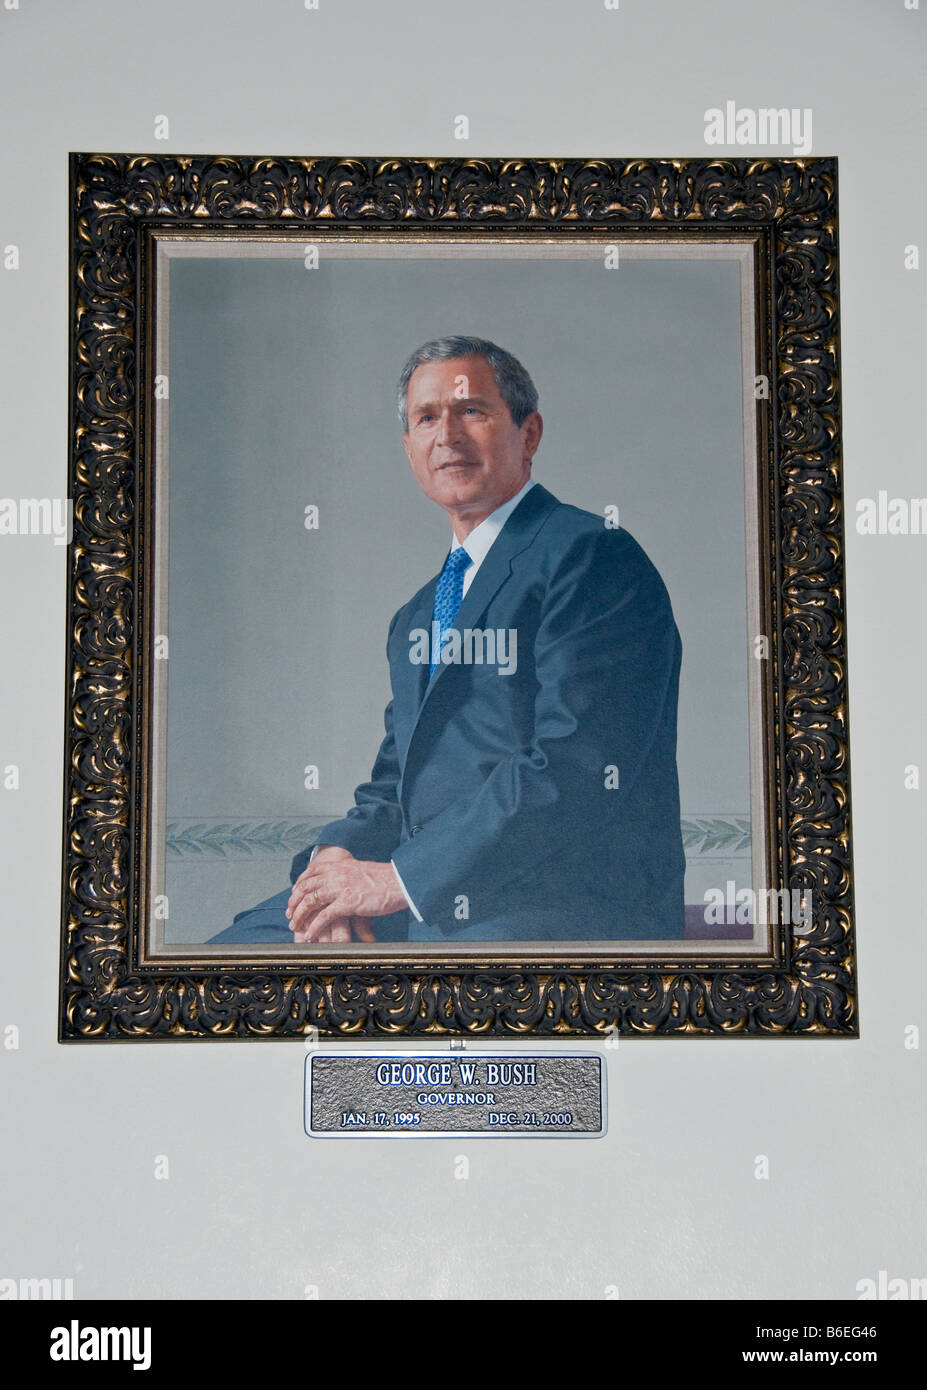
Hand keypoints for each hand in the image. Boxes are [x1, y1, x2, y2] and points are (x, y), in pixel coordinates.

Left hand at [286, 855, 407, 941]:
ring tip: (295, 926)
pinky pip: (323, 917)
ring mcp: (340, 888)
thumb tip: (342, 882)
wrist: (401, 881)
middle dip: (294, 902)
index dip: (299, 885)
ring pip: (310, 901)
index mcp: (339, 864)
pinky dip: (313, 928)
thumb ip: (348, 874)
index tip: (294, 895)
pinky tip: (309, 935)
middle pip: (305, 887)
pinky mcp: (347, 903)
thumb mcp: (361, 870)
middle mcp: (336, 874)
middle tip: (289, 913)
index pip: (310, 872)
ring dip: (299, 916)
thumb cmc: (386, 878)